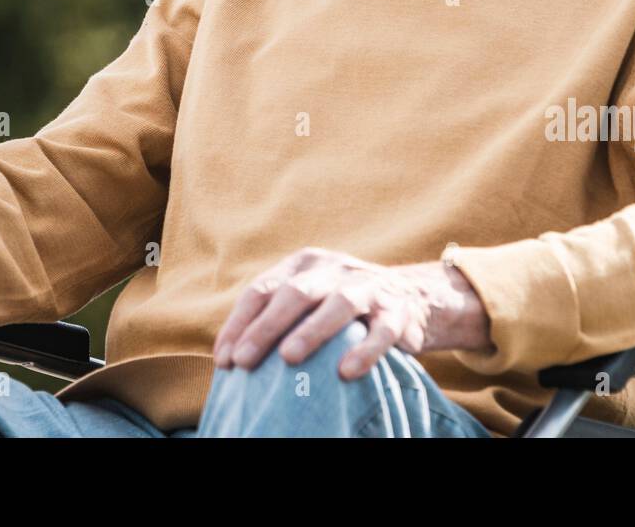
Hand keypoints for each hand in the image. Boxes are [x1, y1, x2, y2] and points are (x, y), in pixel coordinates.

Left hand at [211, 246, 491, 380]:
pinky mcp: (398, 310)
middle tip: (244, 361)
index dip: (240, 324)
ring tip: (288, 358)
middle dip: (266, 327)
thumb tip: (228, 359)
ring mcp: (368, 286)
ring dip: (311, 331)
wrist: (409, 297)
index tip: (225, 360)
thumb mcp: (309, 299)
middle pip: (296, 292)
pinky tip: (346, 371)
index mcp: (305, 264)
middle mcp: (334, 268)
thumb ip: (275, 317)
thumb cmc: (341, 307)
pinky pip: (382, 330)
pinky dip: (365, 350)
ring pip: (339, 304)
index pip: (263, 289)